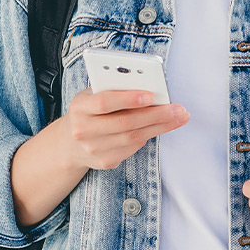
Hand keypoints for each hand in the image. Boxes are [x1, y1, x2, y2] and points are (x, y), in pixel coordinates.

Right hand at [62, 88, 189, 170]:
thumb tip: (150, 87)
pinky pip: (133, 148)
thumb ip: (115, 89)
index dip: (128, 99)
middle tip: (179, 108)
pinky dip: (150, 136)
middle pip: (125, 123)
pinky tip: (163, 127)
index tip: (151, 95)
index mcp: (79, 107)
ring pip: (133, 138)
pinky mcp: (105, 162)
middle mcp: (83, 130)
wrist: (70, 142)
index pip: (104, 102)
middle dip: (156, 115)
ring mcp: (93, 149)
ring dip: (161, 127)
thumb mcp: (94, 94)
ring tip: (179, 117)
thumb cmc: (90, 110)